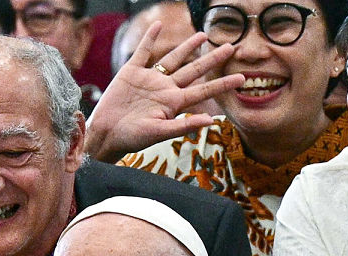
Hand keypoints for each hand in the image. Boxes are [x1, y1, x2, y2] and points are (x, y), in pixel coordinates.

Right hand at [84, 24, 244, 162]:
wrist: (106, 134)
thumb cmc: (132, 138)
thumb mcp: (159, 133)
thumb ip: (184, 126)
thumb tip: (211, 121)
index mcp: (174, 103)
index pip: (204, 91)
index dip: (223, 84)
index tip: (242, 78)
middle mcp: (165, 89)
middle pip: (193, 70)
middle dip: (212, 59)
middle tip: (231, 47)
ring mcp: (149, 79)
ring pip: (173, 58)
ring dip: (187, 47)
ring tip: (203, 35)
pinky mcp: (131, 72)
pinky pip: (142, 52)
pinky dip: (149, 38)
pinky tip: (158, 26)